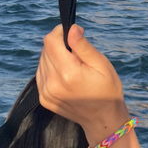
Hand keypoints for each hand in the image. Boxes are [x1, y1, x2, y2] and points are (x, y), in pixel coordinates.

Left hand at [37, 24, 129, 143]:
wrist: (102, 119)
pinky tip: (65, 74)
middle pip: (46, 50)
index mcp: (68, 73)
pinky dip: (51, 69)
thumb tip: (71, 28)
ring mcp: (46, 93)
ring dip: (54, 57)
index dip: (59, 32)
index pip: (50, 41)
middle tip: (76, 53)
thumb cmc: (106, 90)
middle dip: (59, 45)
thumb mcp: (101, 64)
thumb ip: (83, 46)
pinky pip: (41, 74)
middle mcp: (52, 83)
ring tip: (72, 65)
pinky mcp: (43, 99)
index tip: (72, 34)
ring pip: (42, 61)